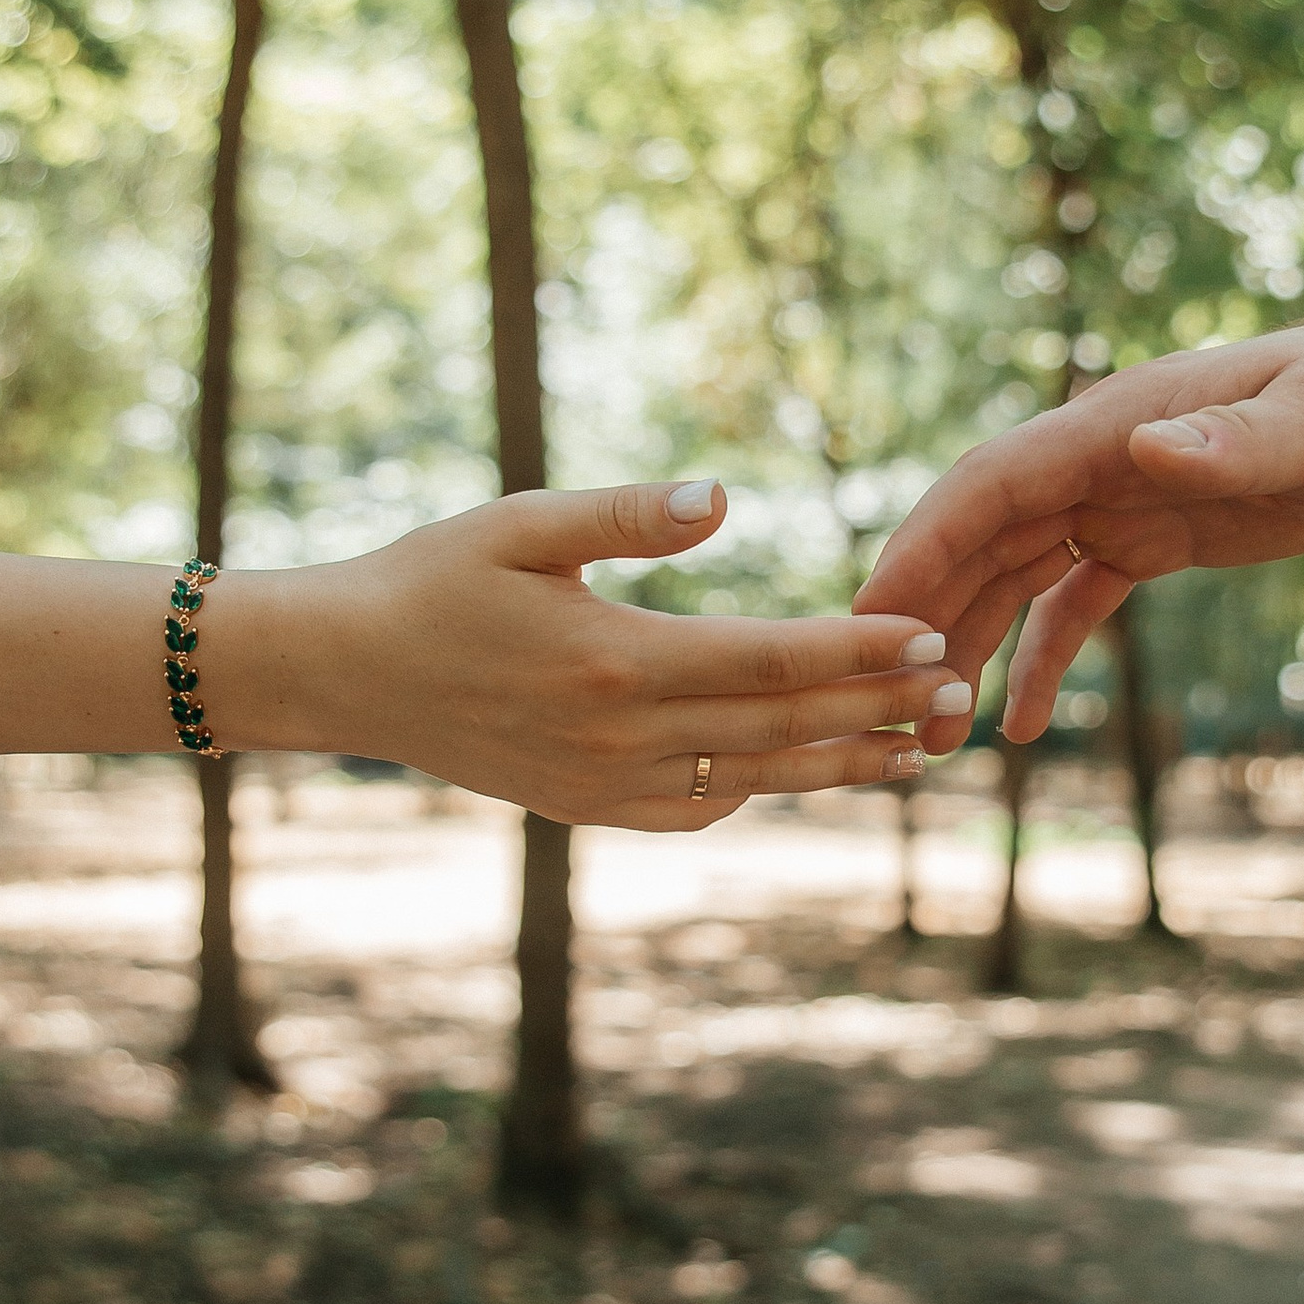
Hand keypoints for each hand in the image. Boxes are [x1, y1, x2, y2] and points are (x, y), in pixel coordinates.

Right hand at [234, 479, 968, 828]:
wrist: (345, 671)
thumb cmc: (433, 578)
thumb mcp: (521, 524)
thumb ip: (628, 513)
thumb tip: (723, 494)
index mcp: (615, 658)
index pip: (770, 661)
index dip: (856, 651)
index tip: (929, 635)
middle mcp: (620, 735)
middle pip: (781, 730)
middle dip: (878, 711)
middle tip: (958, 695)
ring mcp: (603, 785)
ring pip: (751, 780)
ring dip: (840, 766)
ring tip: (918, 750)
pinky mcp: (586, 809)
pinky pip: (695, 808)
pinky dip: (760, 790)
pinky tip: (807, 771)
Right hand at [853, 305, 1303, 746]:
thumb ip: (1239, 442)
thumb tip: (1153, 450)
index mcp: (1117, 424)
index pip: (991, 485)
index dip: (923, 547)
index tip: (866, 614)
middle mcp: (1099, 457)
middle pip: (980, 537)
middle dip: (924, 614)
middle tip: (878, 702)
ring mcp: (1118, 496)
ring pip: (1012, 574)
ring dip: (966, 645)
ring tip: (935, 733)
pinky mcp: (1149, 536)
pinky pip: (1071, 601)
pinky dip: (1040, 658)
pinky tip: (1022, 725)